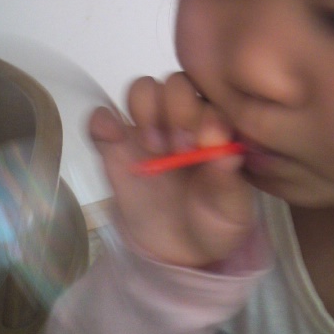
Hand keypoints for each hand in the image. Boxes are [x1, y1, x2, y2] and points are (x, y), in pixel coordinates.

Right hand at [89, 73, 254, 267]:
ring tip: (153, 148)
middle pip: (176, 83)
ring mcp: (148, 127)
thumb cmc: (215, 221)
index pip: (213, 94)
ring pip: (143, 89)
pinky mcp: (116, 144)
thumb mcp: (230, 208)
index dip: (206, 112)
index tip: (204, 144)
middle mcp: (184, 116)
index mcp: (217, 123)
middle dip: (177, 110)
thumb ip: (227, 179)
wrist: (180, 250)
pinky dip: (103, 120)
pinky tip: (112, 138)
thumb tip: (227, 151)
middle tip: (178, 149)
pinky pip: (102, 118)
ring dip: (146, 110)